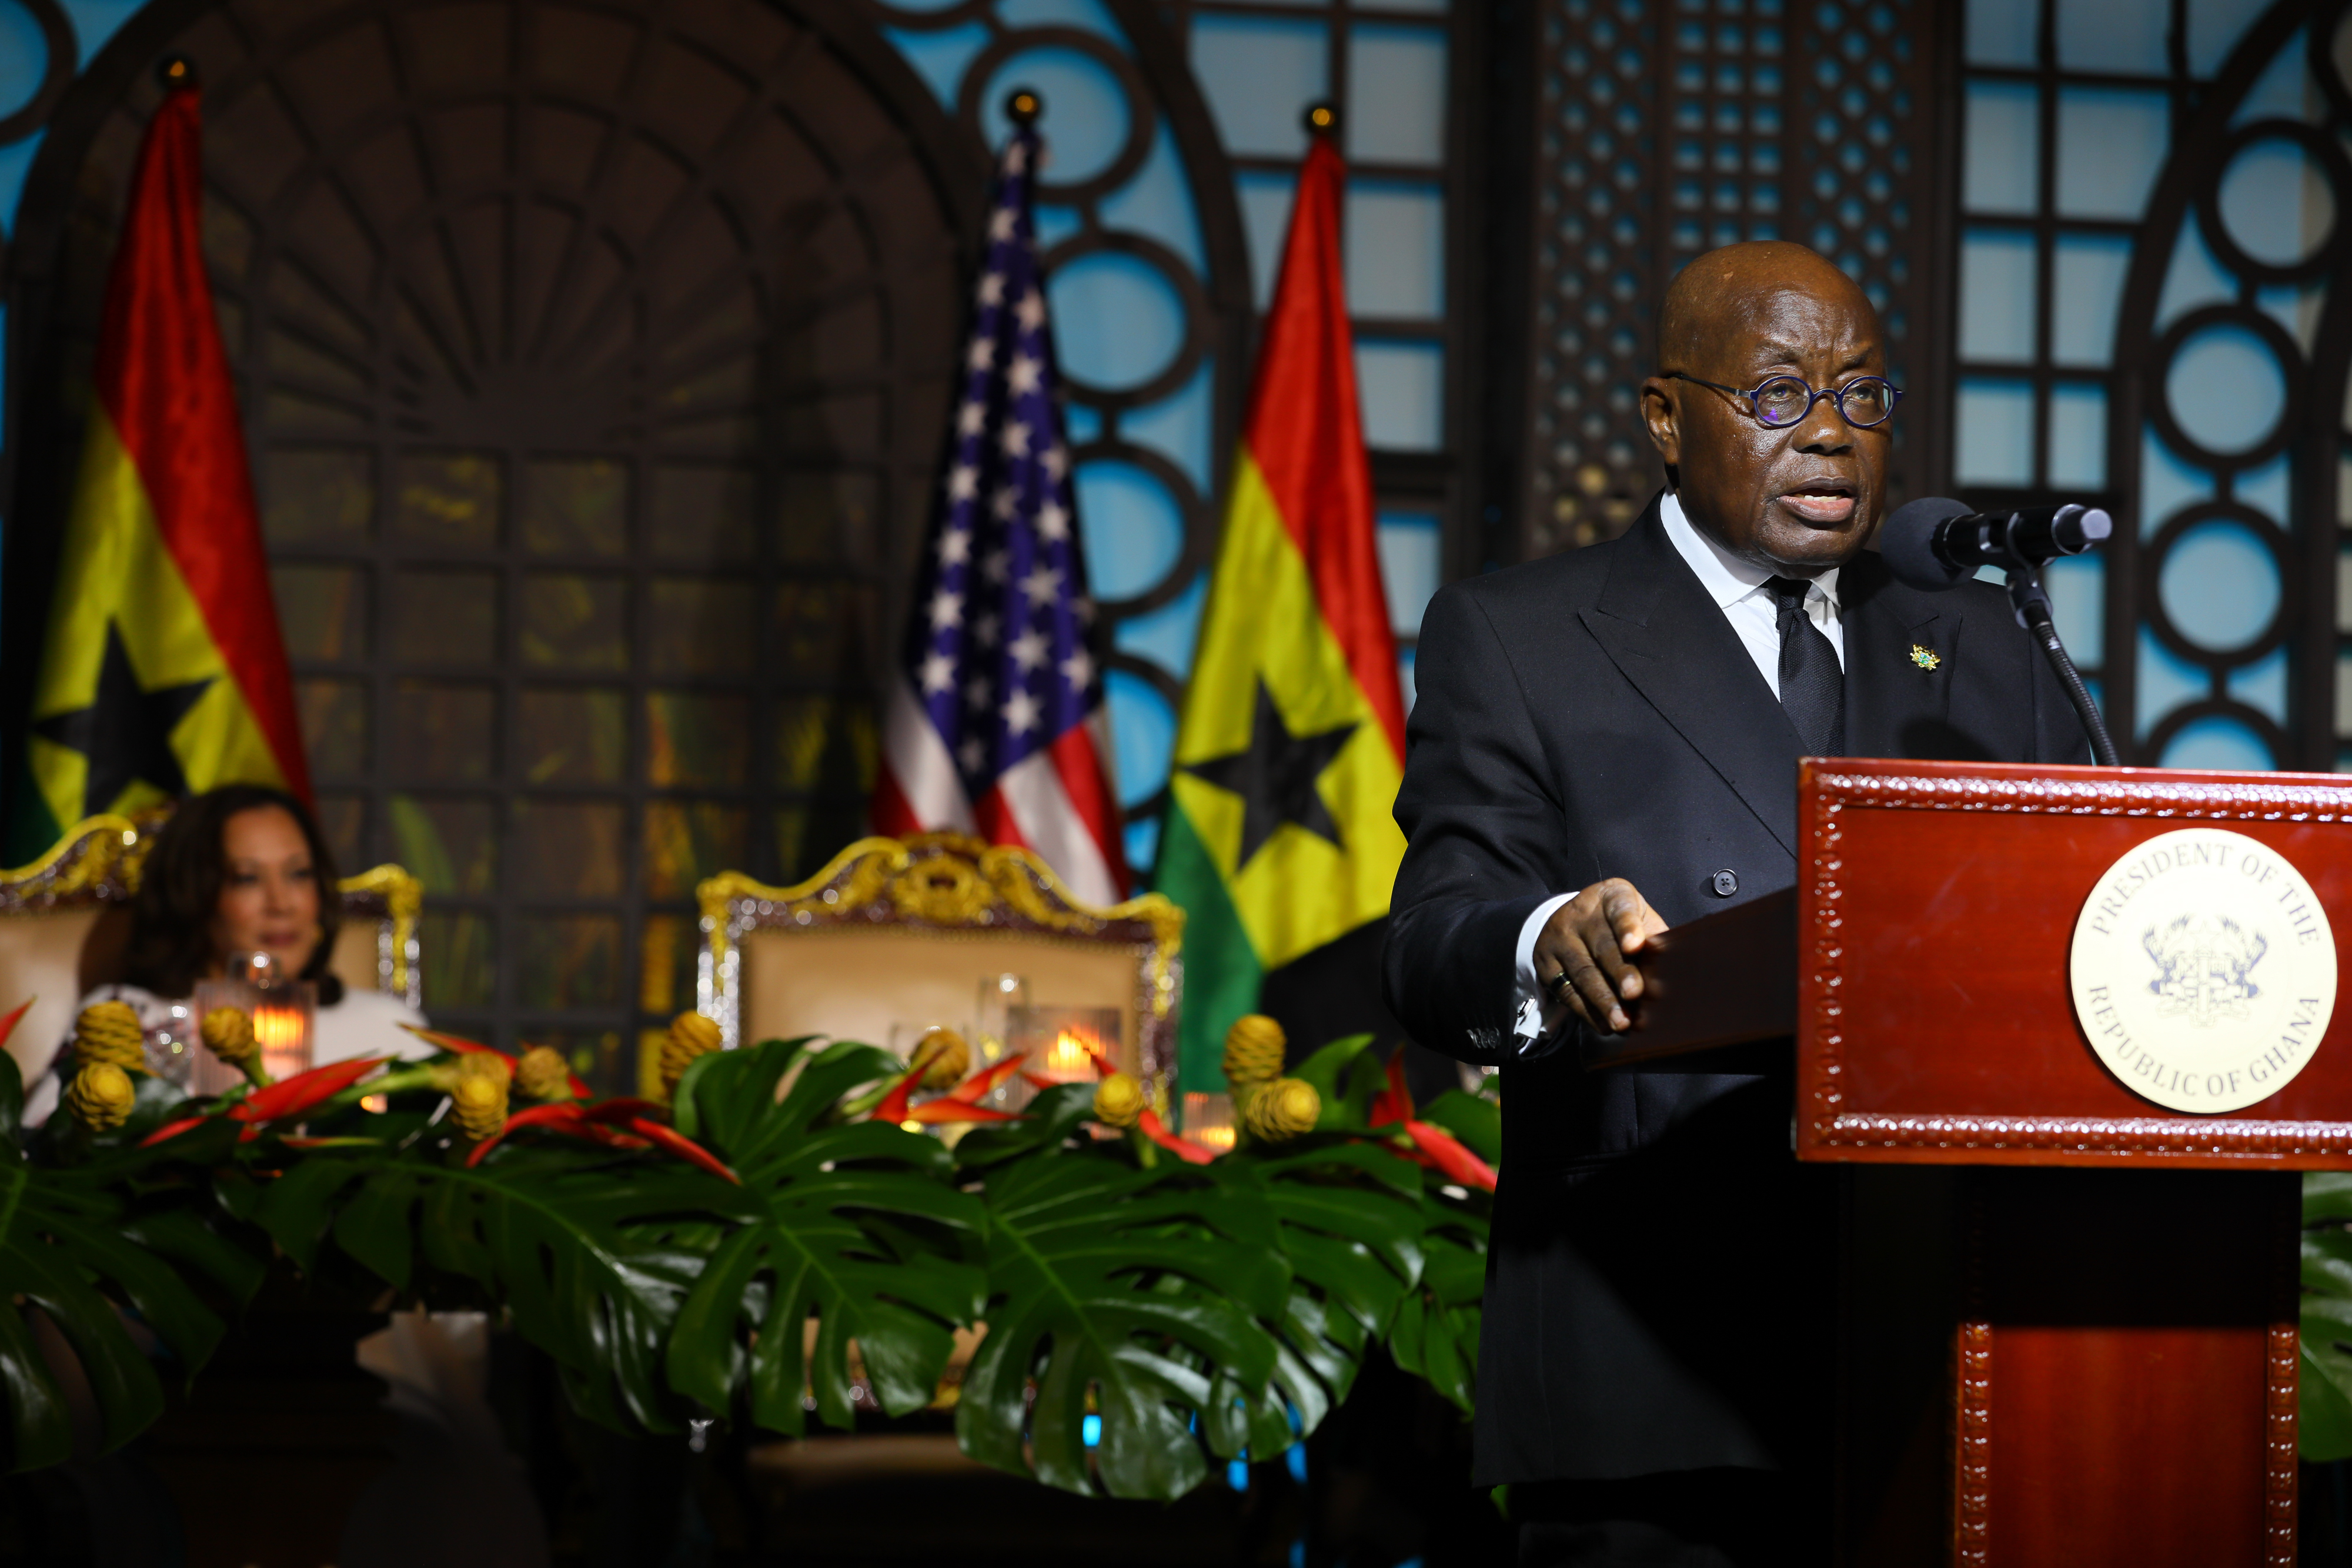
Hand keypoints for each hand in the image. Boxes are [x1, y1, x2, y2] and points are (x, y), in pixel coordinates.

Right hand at [1533, 878, 1669, 1033]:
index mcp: (1611, 897)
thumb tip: (1673, 972)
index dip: (1628, 928)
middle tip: (1634, 994)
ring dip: (1603, 1001)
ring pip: (1582, 972)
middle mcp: (1580, 914)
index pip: (1620, 910)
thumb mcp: (1638, 919)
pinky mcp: (1546, 963)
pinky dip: (1587, 1011)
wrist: (1571, 920)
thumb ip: (1653, 938)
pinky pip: (1567, 990)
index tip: (1635, 946)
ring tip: (1621, 1022)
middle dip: (1619, 973)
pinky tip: (1603, 1025)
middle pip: (1602, 946)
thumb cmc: (1618, 924)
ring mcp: (1559, 937)